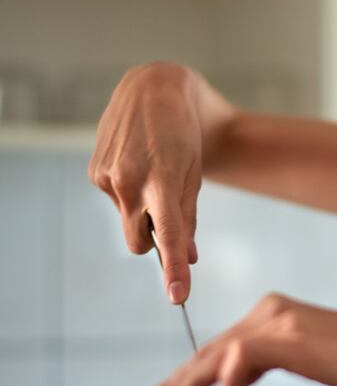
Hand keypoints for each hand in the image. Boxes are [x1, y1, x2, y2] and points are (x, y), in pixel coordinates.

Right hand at [88, 63, 229, 302]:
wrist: (155, 89)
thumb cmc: (184, 137)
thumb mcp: (194, 176)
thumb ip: (188, 220)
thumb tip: (189, 259)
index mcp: (162, 180)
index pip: (169, 234)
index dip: (174, 268)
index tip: (179, 296)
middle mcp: (129, 180)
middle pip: (138, 242)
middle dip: (152, 241)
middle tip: (168, 214)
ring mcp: (106, 176)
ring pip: (126, 220)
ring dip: (140, 209)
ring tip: (153, 172)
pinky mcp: (93, 171)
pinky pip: (115, 200)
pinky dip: (127, 192)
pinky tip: (135, 164)